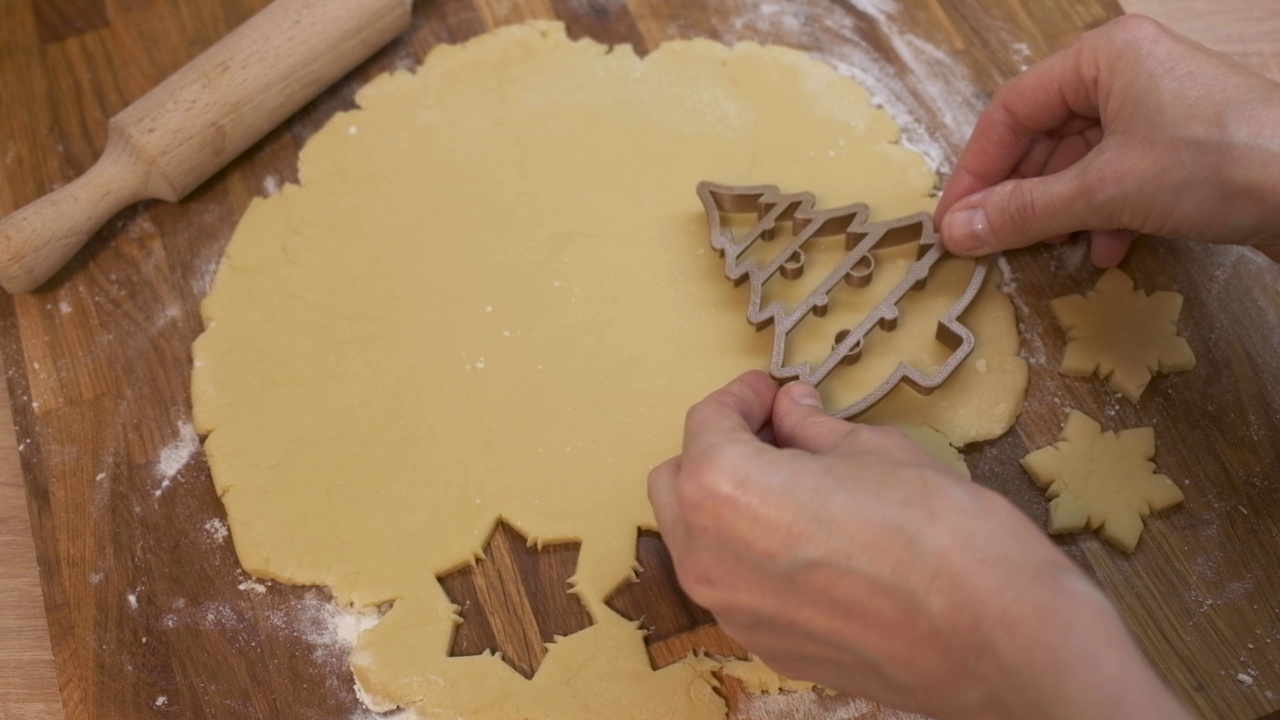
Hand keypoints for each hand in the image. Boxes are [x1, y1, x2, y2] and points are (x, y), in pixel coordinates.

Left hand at [649, 371, 1191, 719]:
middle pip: (678, 482)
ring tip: (795, 485)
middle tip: (778, 433)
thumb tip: (791, 409)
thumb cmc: (942, 534)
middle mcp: (709, 556)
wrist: (998, 640)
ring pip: (696, 539)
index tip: (772, 391)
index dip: (742, 396)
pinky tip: (811, 541)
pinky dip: (751, 554)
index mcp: (724, 490)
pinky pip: (735, 586)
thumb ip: (813, 429)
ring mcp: (734, 611)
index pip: (706, 422)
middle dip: (719, 449)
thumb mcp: (876, 452)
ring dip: (728, 504)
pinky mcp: (767, 647)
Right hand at [935, 15, 1279, 266]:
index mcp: (1103, 57)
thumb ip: (1022, 212)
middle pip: (1045, 135)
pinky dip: (1104, 212)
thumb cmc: (1212, 166)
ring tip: (1050, 249)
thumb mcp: (1105, 191)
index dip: (976, 168)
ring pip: (1081, 159)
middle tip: (990, 241)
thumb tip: (954, 233)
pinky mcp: (1184, 143)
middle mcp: (1127, 71)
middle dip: (1020, 193)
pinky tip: (1108, 250)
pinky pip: (1119, 173)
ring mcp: (1160, 106)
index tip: (953, 221)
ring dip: (1061, 209)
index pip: (1012, 109)